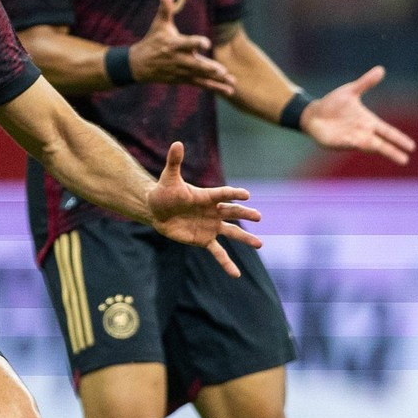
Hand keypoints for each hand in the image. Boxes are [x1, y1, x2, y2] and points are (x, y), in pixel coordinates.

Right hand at [129, 0, 235, 94]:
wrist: (139, 65)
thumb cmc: (152, 41)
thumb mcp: (158, 24)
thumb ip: (165, 8)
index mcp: (173, 44)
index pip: (186, 43)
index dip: (196, 43)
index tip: (206, 43)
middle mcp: (178, 59)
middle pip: (195, 64)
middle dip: (208, 68)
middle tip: (221, 70)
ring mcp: (182, 71)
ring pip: (201, 77)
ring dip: (217, 80)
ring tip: (232, 83)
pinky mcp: (184, 79)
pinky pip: (201, 84)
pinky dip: (215, 88)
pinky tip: (229, 91)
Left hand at [147, 141, 260, 277]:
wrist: (157, 210)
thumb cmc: (164, 191)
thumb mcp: (169, 177)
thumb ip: (175, 162)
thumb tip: (177, 143)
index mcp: (206, 196)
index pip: (222, 194)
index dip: (233, 193)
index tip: (246, 194)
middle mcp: (212, 211)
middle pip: (232, 212)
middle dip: (245, 214)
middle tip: (258, 216)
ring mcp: (210, 226)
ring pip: (232, 233)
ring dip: (245, 239)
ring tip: (260, 245)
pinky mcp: (204, 240)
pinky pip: (218, 252)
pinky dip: (227, 263)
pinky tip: (236, 274)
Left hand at [302, 66, 415, 165]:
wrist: (314, 113)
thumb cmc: (333, 103)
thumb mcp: (350, 91)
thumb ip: (366, 82)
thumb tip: (381, 69)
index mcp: (368, 121)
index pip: (388, 131)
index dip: (399, 138)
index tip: (412, 147)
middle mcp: (363, 133)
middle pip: (381, 144)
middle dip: (392, 151)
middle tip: (405, 160)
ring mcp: (352, 139)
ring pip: (368, 147)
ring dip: (378, 151)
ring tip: (390, 159)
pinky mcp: (339, 142)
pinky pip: (349, 144)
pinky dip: (355, 144)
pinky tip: (360, 144)